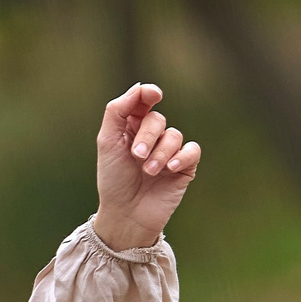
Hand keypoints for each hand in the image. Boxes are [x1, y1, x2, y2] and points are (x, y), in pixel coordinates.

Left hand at [93, 83, 201, 250]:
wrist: (125, 215)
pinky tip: (171, 168)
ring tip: (148, 171)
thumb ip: (118, 111)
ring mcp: (169, 151)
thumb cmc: (113, 180)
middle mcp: (151, 137)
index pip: (143, 102)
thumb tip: (139, 86)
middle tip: (136, 156)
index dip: (148, 94)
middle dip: (147, 136)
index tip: (153, 95)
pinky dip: (182, 156)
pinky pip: (192, 151)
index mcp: (130, 127)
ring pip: (174, 135)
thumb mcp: (107, 142)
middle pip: (157, 120)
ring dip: (160, 153)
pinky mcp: (184, 167)